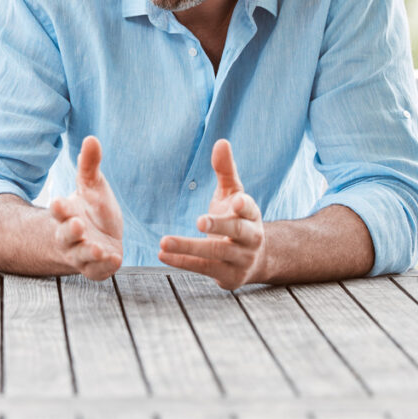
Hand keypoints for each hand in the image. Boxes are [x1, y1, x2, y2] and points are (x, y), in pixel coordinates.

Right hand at [49, 135, 122, 280]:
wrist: (97, 238)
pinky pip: (96, 270)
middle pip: (65, 235)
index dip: (59, 208)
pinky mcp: (94, 268)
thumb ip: (90, 166)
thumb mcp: (92, 186)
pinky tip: (115, 259)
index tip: (59, 202)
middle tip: (77, 225)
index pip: (59, 211)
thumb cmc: (91, 210)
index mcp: (67, 214)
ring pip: (80, 256)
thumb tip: (91, 138)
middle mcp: (70, 236)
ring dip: (87, 252)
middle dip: (70, 231)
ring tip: (97, 248)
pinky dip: (104, 266)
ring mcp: (81, 254)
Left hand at [158, 139, 265, 289]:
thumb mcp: (233, 194)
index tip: (236, 201)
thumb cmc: (238, 219)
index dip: (245, 205)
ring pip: (216, 254)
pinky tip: (163, 254)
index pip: (251, 209)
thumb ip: (226, 170)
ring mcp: (241, 259)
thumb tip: (221, 141)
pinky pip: (204, 269)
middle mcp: (251, 238)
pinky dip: (182, 262)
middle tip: (199, 221)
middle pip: (236, 231)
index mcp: (252, 215)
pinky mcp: (229, 277)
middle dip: (218, 226)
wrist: (253, 259)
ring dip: (189, 248)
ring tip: (164, 242)